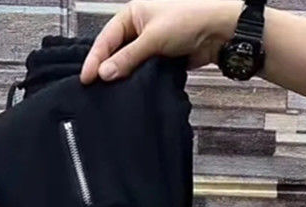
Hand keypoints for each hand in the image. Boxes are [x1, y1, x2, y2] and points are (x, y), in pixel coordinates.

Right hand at [80, 0, 241, 83]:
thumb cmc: (188, 20)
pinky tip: (128, 92)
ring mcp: (149, 44)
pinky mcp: (160, 59)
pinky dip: (135, 81)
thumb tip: (105, 74)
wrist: (218, 31)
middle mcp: (139, 27)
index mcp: (133, 13)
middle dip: (106, 69)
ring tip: (109, 93)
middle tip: (94, 89)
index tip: (86, 78)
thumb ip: (127, 58)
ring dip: (121, 77)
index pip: (106, 38)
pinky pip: (141, 71)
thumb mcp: (152, 38)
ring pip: (128, 63)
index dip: (95, 59)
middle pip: (114, 51)